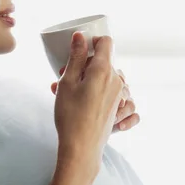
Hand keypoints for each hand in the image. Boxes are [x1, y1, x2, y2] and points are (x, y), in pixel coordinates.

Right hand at [53, 33, 123, 168]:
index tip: (78, 52)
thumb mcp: (67, 82)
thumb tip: (80, 36)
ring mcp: (120, 95)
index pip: (106, 42)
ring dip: (89, 80)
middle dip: (84, 65)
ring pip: (106, 77)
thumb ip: (76, 57)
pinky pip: (110, 93)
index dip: (91, 42)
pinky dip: (98, 93)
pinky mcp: (118, 108)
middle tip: (64, 77)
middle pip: (104, 61)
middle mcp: (117, 80)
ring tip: (70, 92)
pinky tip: (84, 102)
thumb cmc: (71, 115)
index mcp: (104, 70)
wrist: (81, 148)